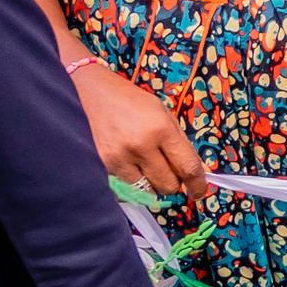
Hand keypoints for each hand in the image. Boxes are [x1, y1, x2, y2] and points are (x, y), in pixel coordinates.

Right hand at [73, 63, 209, 198]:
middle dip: (173, 183)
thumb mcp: (162, 113)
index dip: (198, 185)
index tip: (200, 192)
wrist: (86, 94)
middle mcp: (140, 146)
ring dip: (150, 184)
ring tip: (143, 165)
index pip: (187, 167)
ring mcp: (117, 159)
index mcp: (161, 129)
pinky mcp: (100, 167)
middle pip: (168, 185)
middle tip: (168, 172)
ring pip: (146, 191)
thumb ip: (180, 143)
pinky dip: (130, 183)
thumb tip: (198, 170)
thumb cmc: (129, 101)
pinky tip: (127, 165)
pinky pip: (124, 188)